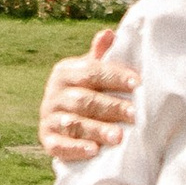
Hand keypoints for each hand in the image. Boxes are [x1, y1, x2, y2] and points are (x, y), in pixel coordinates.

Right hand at [39, 28, 137, 162]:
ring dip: (97, 130)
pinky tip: (93, 151)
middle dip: (111, 107)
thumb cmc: (87, 90)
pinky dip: (75, 148)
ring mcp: (48, 117)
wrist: (62, 120)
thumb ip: (100, 56)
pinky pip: (59, 145)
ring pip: (73, 123)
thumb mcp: (91, 72)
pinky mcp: (46, 139)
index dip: (116, 76)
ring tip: (119, 137)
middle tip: (134, 114)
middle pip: (84, 100)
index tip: (139, 83)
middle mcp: (53, 93)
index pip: (92, 72)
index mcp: (65, 72)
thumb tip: (108, 33)